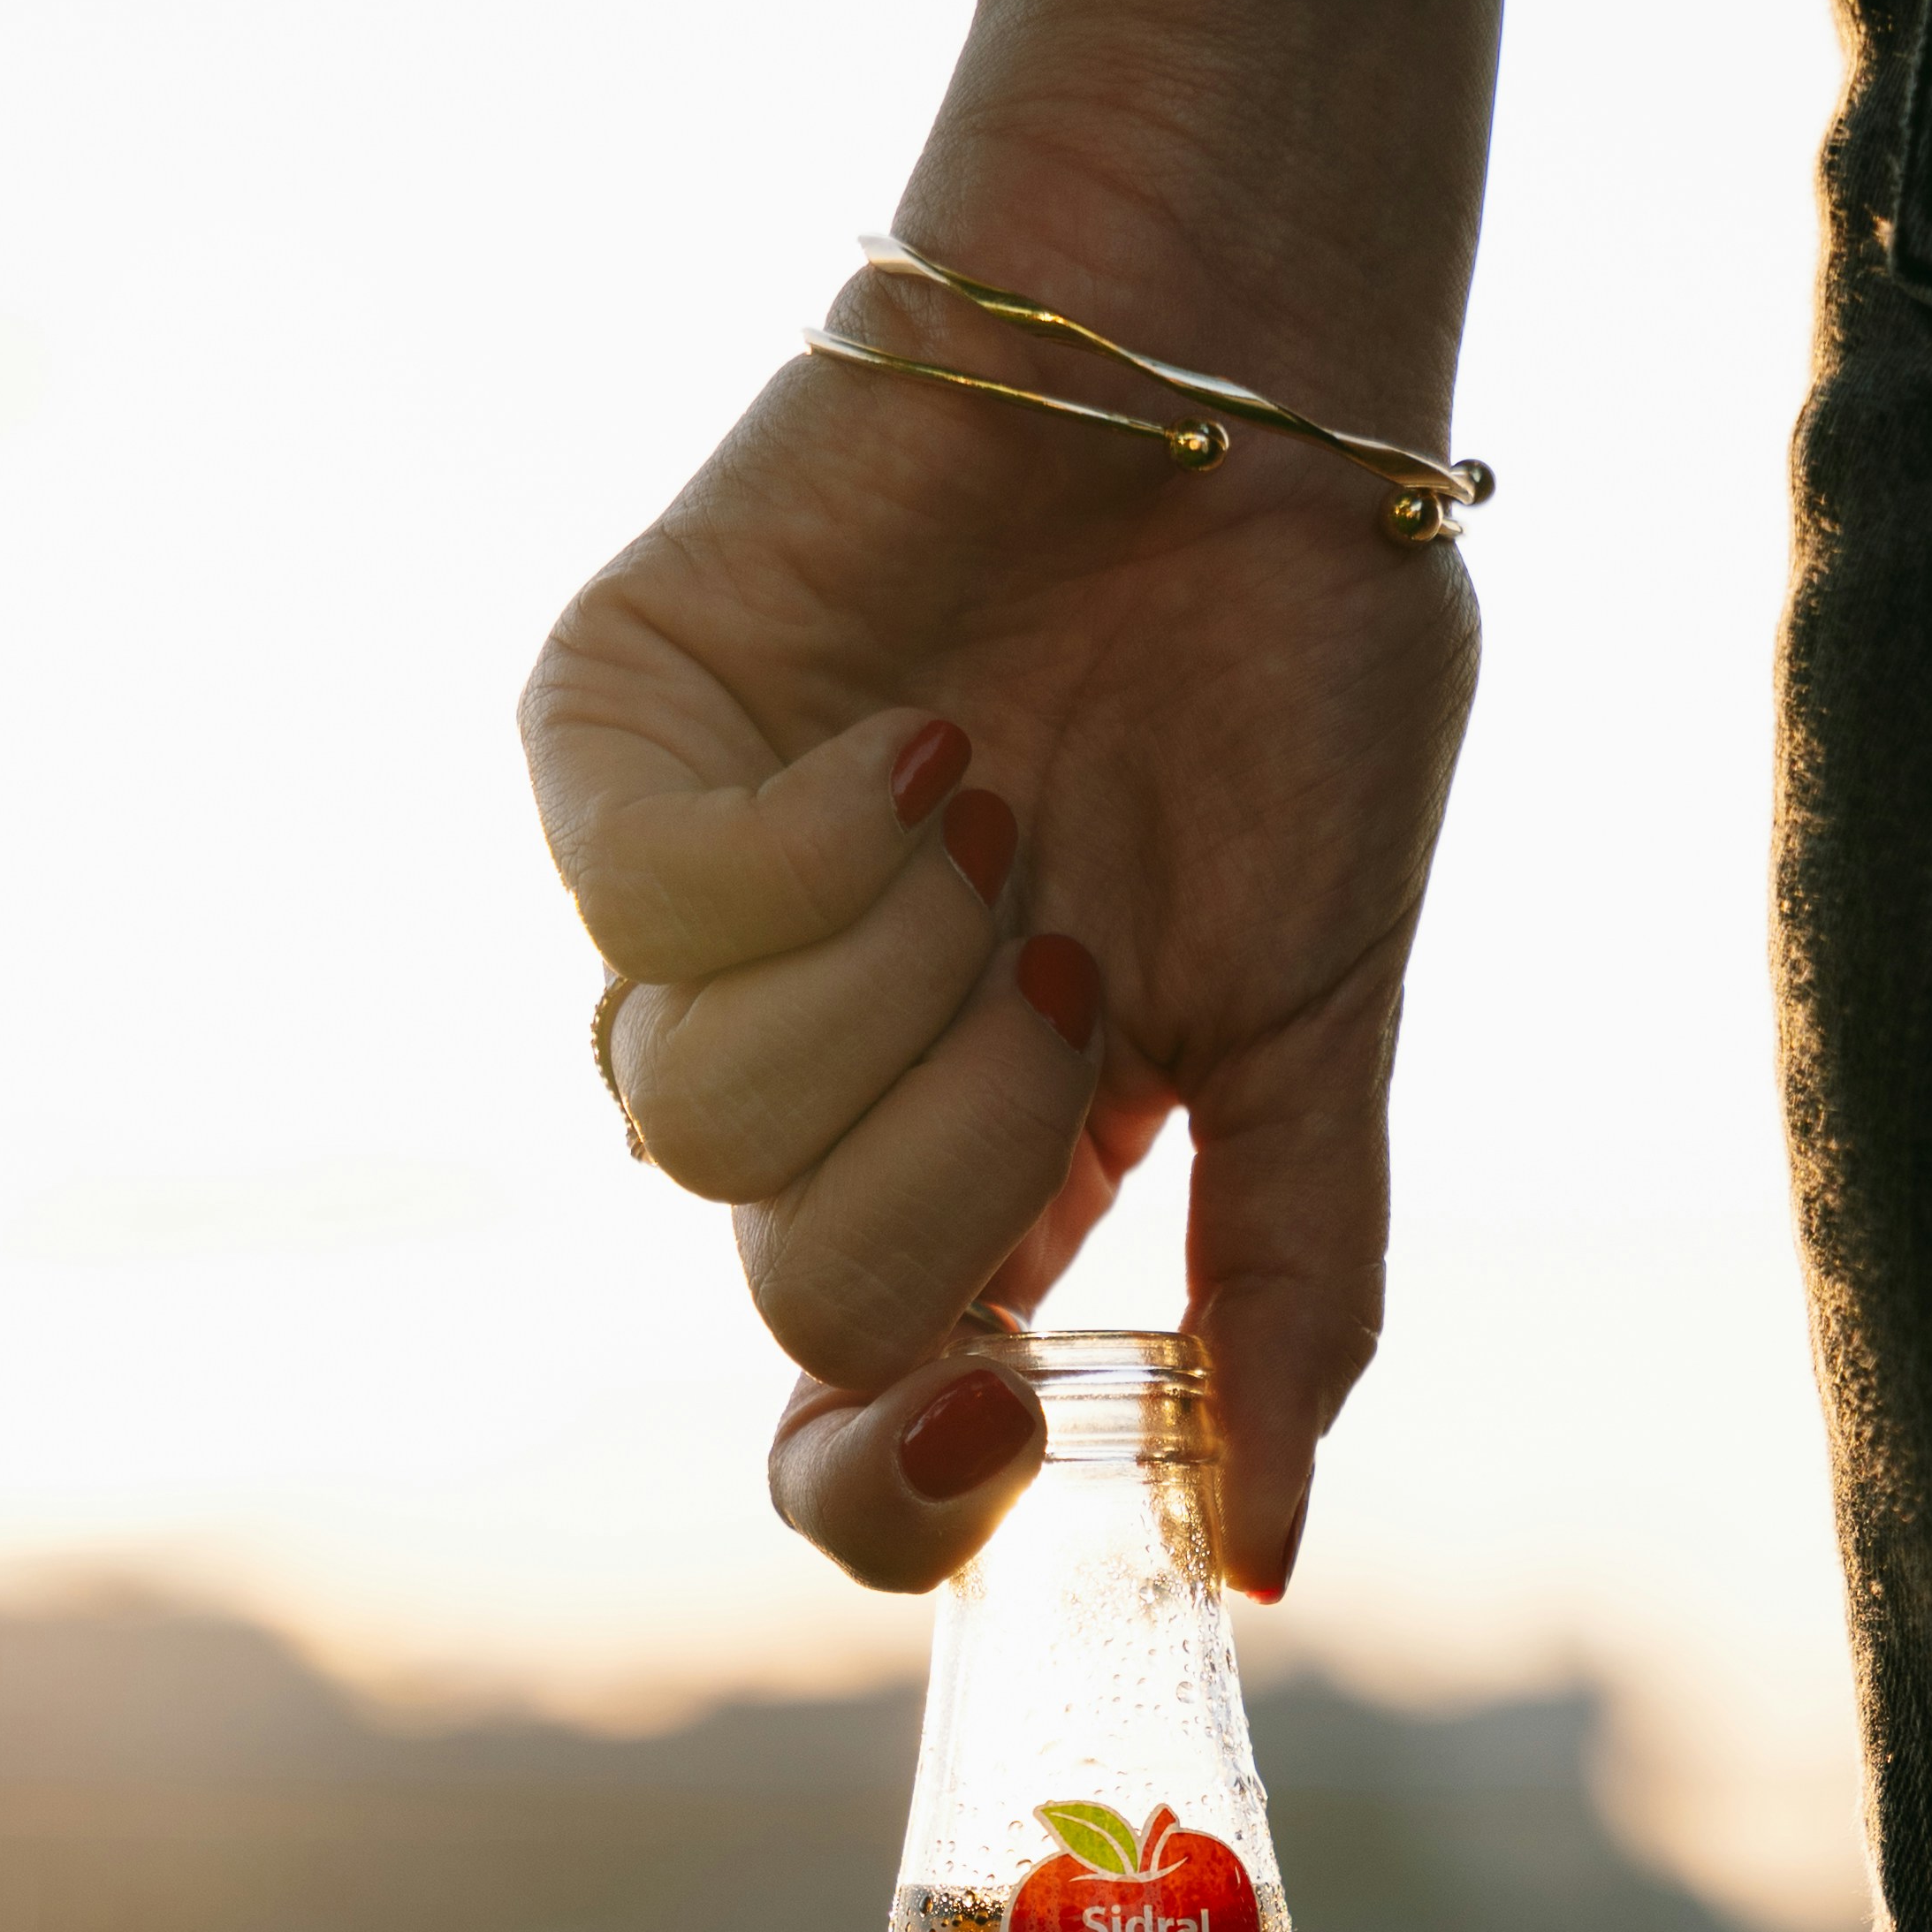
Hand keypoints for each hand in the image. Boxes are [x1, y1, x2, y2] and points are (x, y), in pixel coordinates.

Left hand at [520, 221, 1482, 1599]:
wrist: (1243, 375)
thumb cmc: (1294, 679)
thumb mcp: (1320, 1026)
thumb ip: (1290, 1294)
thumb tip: (1265, 1555)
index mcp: (980, 1180)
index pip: (850, 1439)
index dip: (897, 1489)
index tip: (1005, 1419)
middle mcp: (820, 1082)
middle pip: (793, 1299)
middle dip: (963, 1156)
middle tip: (1074, 962)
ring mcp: (698, 931)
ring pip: (685, 1131)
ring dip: (890, 995)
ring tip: (996, 818)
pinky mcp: (610, 762)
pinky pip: (632, 925)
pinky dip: (800, 851)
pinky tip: (904, 738)